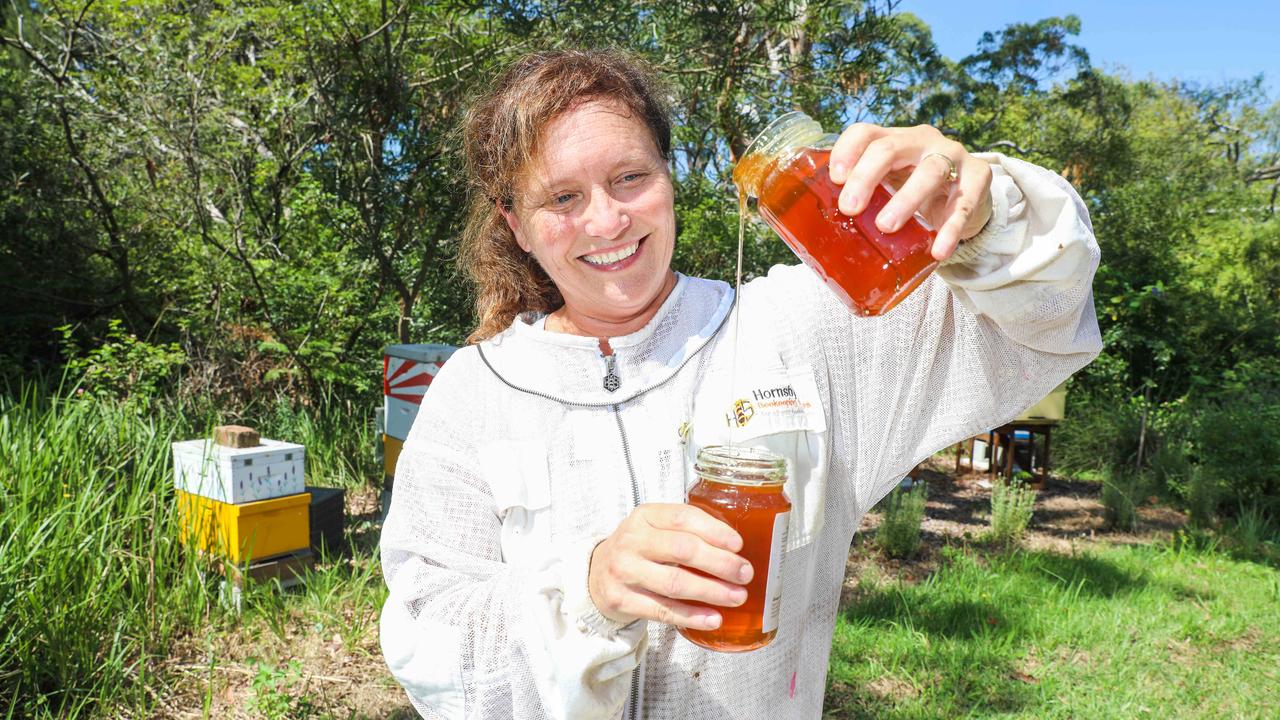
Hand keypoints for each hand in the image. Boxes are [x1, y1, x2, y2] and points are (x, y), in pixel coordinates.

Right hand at [587, 503, 751, 629]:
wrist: (596, 574)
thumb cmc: (639, 550)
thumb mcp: (655, 528)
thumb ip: (686, 531)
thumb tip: (734, 548)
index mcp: (644, 516)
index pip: (682, 517)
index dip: (714, 531)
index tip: (738, 544)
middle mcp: (631, 540)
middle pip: (682, 550)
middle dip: (719, 563)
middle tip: (744, 573)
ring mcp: (624, 571)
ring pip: (674, 583)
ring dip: (711, 591)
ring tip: (737, 596)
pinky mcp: (622, 600)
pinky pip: (663, 611)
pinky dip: (692, 616)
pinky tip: (714, 618)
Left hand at [828, 123, 992, 260]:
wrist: (967, 198)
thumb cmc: (913, 192)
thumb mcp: (887, 187)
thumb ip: (860, 198)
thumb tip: (810, 231)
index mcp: (892, 140)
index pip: (864, 133)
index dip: (846, 151)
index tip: (835, 179)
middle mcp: (921, 141)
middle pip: (890, 147)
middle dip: (867, 176)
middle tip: (850, 209)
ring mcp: (951, 155)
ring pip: (930, 171)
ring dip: (906, 199)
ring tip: (887, 227)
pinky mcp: (978, 176)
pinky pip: (964, 201)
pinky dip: (951, 228)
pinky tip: (938, 251)